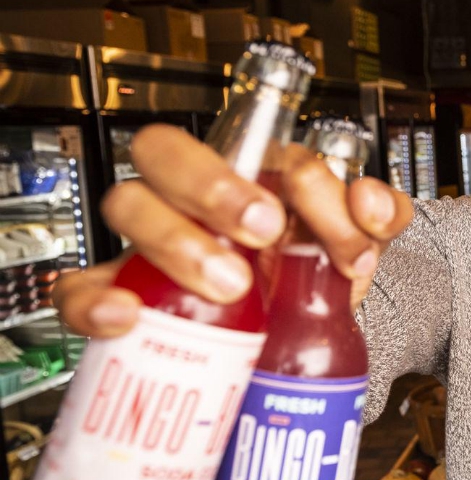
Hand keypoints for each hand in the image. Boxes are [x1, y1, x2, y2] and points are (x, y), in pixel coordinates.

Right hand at [54, 124, 414, 337]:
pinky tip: (128, 317)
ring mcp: (153, 244)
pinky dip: (94, 299)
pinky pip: (81, 286)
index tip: (287, 219)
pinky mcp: (124, 295)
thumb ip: (380, 216)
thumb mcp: (361, 240)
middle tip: (262, 234)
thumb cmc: (317, 270)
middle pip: (164, 151)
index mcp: (249, 173)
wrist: (304, 337)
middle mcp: (192, 198)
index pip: (238, 142)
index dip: (265, 171)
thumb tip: (372, 204)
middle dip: (211, 186)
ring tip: (232, 286)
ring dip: (176, 240)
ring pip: (128, 206)